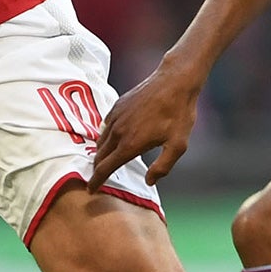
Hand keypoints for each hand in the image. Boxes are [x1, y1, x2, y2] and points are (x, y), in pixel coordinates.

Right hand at [90, 60, 203, 188]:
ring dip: (101, 153)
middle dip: (97, 169)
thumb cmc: (179, 114)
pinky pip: (105, 126)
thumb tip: (149, 181)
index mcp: (130, 145)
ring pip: (101, 141)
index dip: (96, 181)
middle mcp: (118, 132)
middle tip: (99, 178)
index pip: (105, 168)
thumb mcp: (178, 145)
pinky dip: (106, 136)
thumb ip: (163, 167)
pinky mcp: (117, 106)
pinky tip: (115, 138)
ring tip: (106, 161)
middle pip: (99, 156)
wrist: (174, 81)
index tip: (91, 190)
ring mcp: (116, 117)